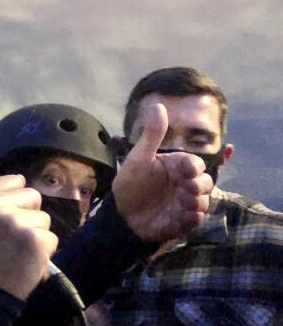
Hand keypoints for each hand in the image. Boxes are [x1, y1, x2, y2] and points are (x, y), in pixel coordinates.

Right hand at [0, 175, 57, 300]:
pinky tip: (26, 261)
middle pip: (33, 196)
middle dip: (28, 215)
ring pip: (43, 219)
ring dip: (35, 235)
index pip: (14, 180)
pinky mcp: (34, 239)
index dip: (15, 200)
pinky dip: (43, 253)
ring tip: (17, 252)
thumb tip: (22, 182)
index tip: (6, 216)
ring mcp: (15, 221)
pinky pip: (52, 238)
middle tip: (12, 237)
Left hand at [113, 103, 212, 241]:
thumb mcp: (138, 159)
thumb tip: (158, 105)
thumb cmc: (129, 184)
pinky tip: (183, 217)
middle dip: (198, 185)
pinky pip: (196, 219)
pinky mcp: (183, 221)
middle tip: (186, 189)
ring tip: (182, 204)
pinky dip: (193, 218)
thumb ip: (152, 135)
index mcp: (176, 166)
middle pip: (204, 182)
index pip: (194, 163)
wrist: (121, 215)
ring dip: (196, 202)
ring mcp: (185, 202)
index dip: (193, 167)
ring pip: (204, 200)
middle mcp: (184, 183)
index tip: (187, 171)